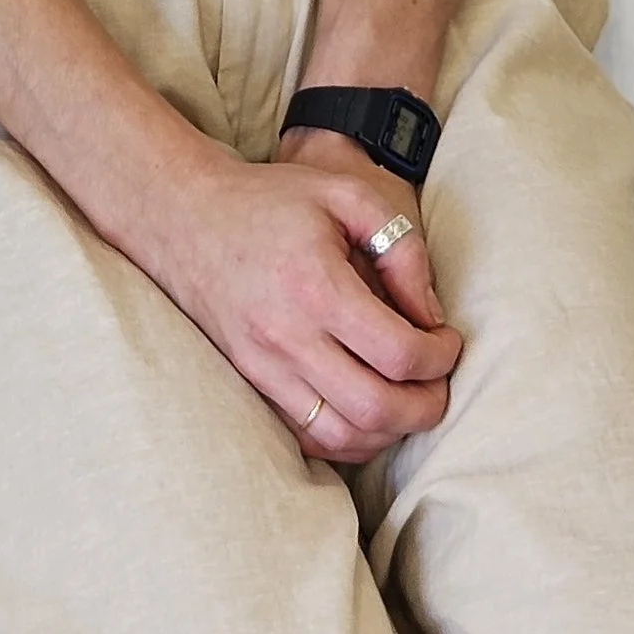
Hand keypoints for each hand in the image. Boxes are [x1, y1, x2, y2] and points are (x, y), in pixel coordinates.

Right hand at [136, 145, 460, 464]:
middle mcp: (287, 337)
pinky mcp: (251, 382)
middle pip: (375, 408)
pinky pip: (307, 438)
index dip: (439, 357)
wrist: (185, 217)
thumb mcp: (344, 194)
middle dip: (426, 406)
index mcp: (316, 286)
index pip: (397, 353)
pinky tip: (367, 412)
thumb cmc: (271, 200)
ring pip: (342, 436)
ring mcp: (264, 367)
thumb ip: (400, 247)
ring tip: (408, 399)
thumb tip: (430, 314)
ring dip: (389, 430)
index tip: (448, 340)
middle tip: (440, 381)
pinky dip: (348, 439)